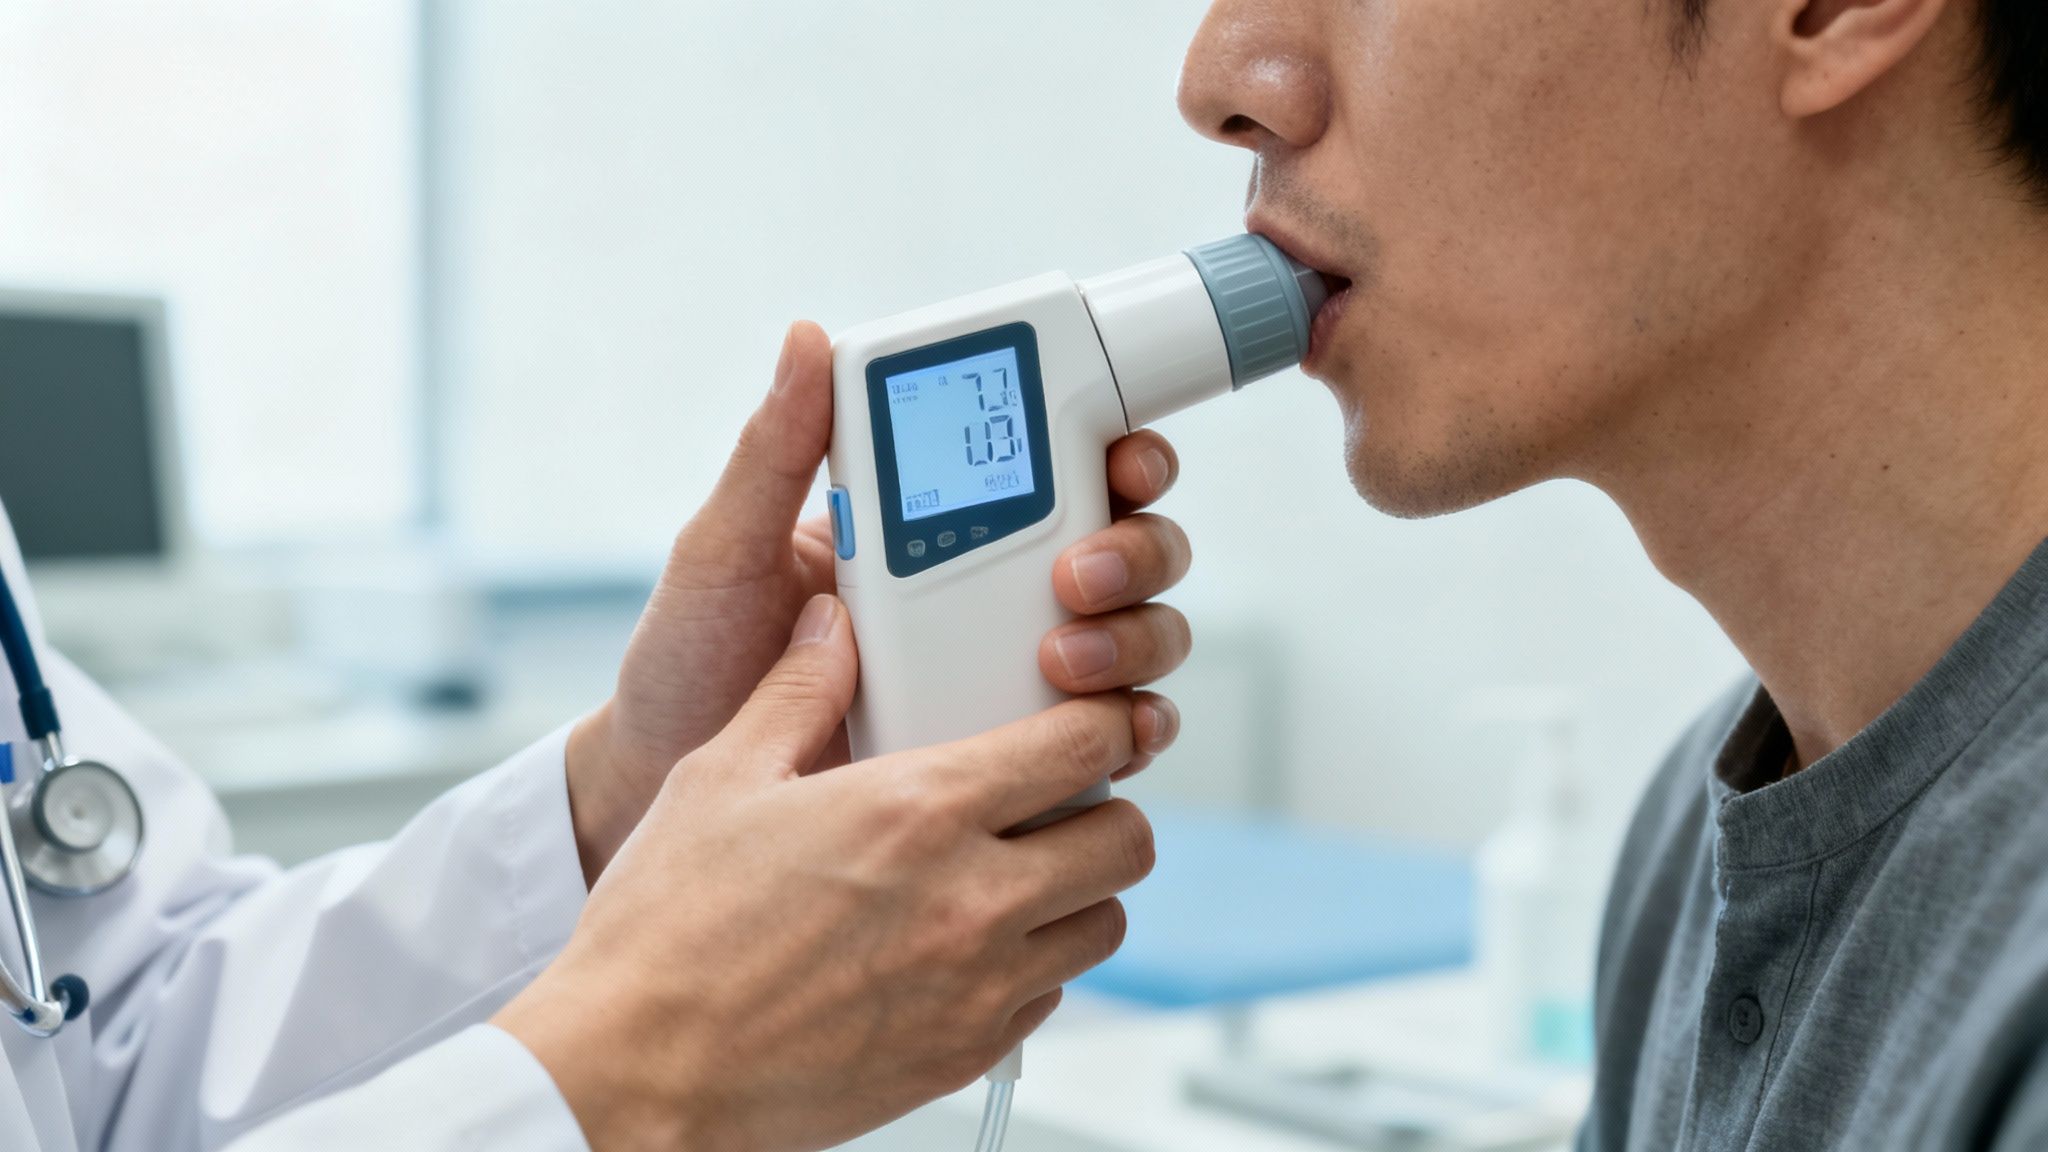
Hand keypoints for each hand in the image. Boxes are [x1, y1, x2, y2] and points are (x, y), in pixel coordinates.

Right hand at [498, 596, 1157, 1151]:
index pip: (1085, 746)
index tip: (1092, 718)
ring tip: (1013, 873)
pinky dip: (1031, 965)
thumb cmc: (667, 932)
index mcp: (920, 810)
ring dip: (1075, 891)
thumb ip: (798, 693)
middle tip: (1052, 801)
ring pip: (1102, 922)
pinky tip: (965, 945)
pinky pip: (1051, 995)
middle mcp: (972, 899)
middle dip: (1103, 810)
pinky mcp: (965, 1054)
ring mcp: (977, 987)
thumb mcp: (721, 779)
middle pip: (1126, 840)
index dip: (1106, 722)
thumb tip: (831, 627)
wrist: (640, 1072)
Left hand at [566, 320, 1192, 880]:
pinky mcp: (1015, 762)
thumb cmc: (695, 663)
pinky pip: (1110, 738)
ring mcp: (1012, 675)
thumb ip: (775, 452)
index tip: (1117, 453)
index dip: (1118, 448)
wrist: (674, 784)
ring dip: (1133, 637)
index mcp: (935, 525)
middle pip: (1127, 544)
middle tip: (1077, 575)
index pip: (1062, 464)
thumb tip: (806, 337)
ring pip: (1138, 635)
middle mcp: (993, 590)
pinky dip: (1134, 728)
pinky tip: (1107, 735)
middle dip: (1135, 548)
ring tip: (1064, 661)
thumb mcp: (726, 550)